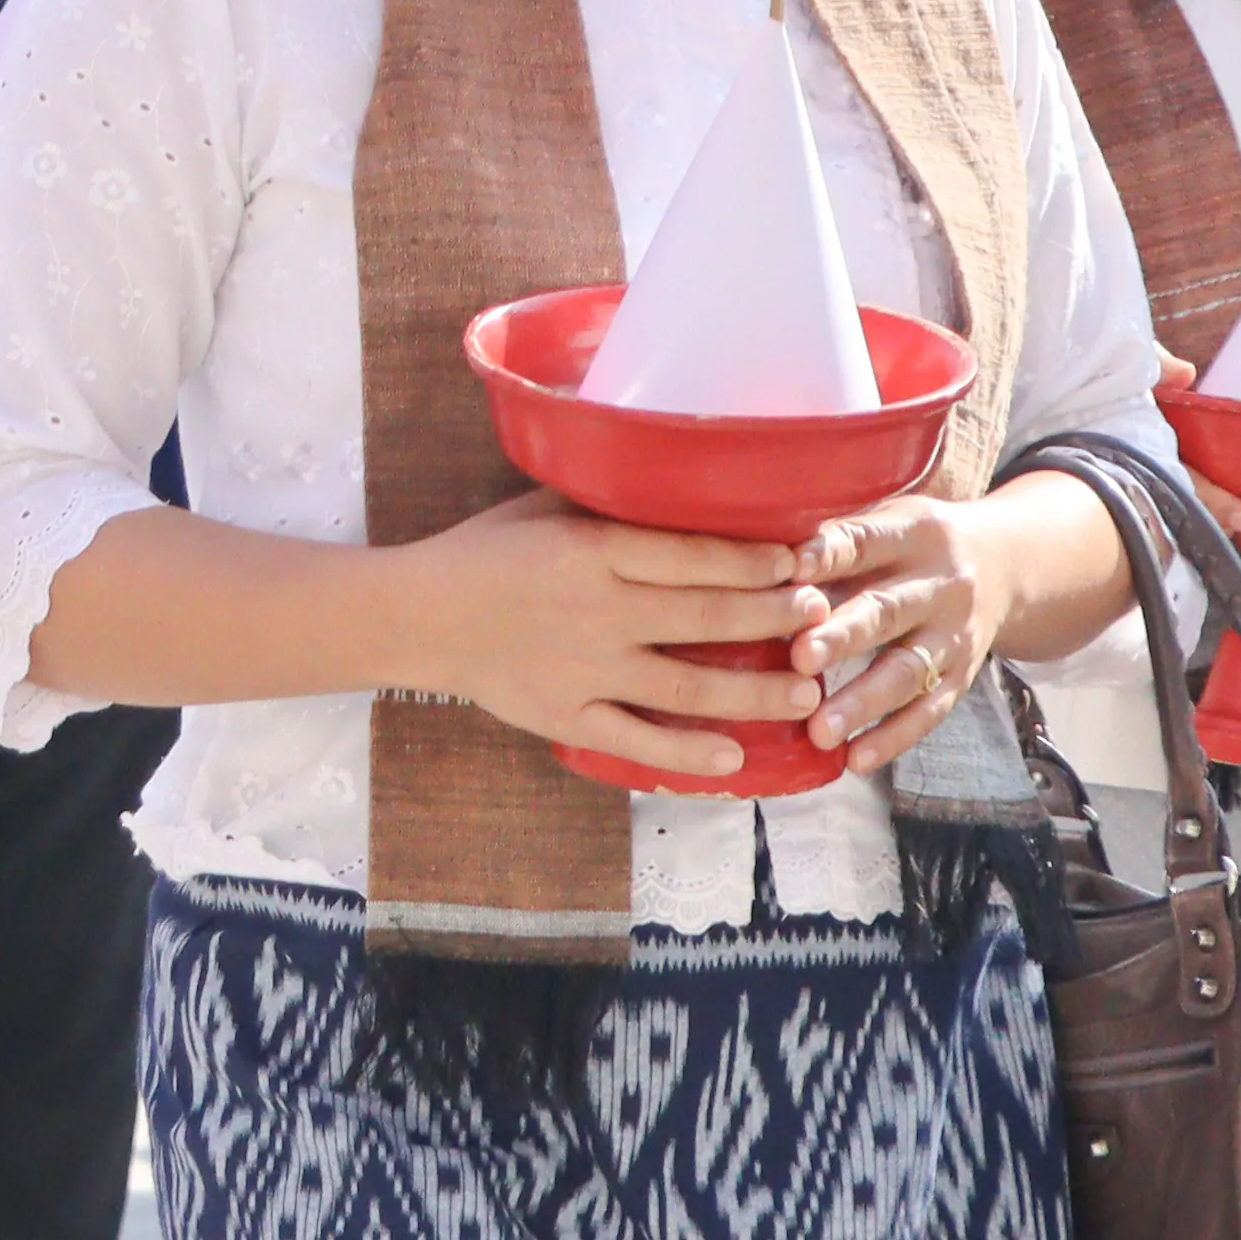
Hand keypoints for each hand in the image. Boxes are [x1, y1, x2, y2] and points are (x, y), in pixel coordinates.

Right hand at [398, 490, 814, 783]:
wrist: (419, 614)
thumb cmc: (486, 550)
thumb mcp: (544, 507)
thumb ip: (610, 503)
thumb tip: (683, 483)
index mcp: (591, 549)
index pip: (691, 555)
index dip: (753, 561)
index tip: (799, 563)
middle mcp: (596, 609)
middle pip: (704, 615)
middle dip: (773, 618)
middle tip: (821, 618)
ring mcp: (583, 668)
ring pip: (686, 682)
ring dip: (754, 691)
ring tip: (806, 691)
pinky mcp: (565, 714)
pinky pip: (636, 739)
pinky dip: (686, 753)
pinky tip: (734, 756)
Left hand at [778, 494, 1013, 771]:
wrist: (1005, 565)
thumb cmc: (911, 545)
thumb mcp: (886, 521)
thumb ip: (833, 544)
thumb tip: (757, 566)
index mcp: (914, 532)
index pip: (867, 540)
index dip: (830, 554)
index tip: (792, 567)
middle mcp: (941, 584)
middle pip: (887, 611)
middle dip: (843, 636)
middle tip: (799, 657)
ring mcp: (954, 634)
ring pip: (907, 670)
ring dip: (862, 702)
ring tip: (819, 730)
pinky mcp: (962, 676)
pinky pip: (929, 711)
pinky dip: (894, 738)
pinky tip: (856, 760)